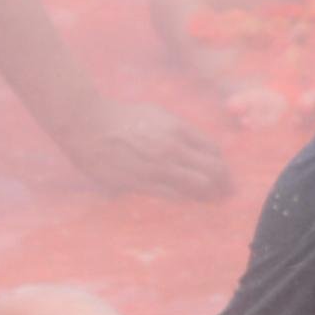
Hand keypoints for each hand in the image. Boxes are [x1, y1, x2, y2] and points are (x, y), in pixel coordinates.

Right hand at [62, 98, 227, 199]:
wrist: (87, 125)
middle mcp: (172, 148)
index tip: (225, 174)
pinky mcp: (139, 182)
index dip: (223, 165)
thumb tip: (194, 145)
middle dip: (224, 183)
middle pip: (212, 170)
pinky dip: (184, 199)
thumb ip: (178, 130)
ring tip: (211, 200)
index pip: (213, 150)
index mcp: (178, 129)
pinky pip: (171, 195)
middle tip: (227, 192)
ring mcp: (156, 167)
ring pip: (195, 186)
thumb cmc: (120, 117)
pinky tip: (187, 200)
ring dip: (207, 195)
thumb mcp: (156, 114)